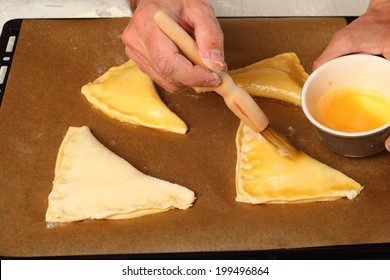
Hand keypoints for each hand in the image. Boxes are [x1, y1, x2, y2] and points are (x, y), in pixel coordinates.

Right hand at [122, 0, 226, 91]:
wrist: (159, 0)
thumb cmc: (176, 1)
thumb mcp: (200, 10)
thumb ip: (211, 35)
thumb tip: (215, 64)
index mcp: (148, 23)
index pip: (167, 62)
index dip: (193, 75)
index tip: (214, 77)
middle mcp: (137, 41)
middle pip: (169, 75)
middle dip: (195, 77)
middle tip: (212, 68)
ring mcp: (136, 54)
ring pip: (168, 82)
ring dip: (188, 77)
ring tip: (195, 57)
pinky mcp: (140, 63)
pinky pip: (164, 80)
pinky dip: (180, 76)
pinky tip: (185, 60)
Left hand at [313, 0, 389, 151]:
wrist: (388, 15)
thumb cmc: (373, 25)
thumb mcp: (347, 39)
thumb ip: (329, 56)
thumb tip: (314, 74)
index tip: (388, 144)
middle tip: (387, 145)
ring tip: (387, 142)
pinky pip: (389, 100)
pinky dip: (388, 116)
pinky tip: (385, 126)